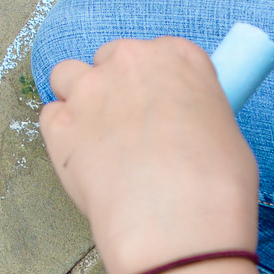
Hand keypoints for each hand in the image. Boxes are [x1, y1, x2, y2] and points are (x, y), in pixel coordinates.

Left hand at [42, 38, 259, 273]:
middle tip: (125, 128)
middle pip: (109, 58)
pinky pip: (49, 116)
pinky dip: (60, 134)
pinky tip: (81, 161)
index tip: (155, 105)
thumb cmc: (215, 184)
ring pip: (68, 76)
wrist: (177, 221)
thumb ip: (191, 113)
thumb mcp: (224, 132)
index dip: (153, 82)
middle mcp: (130, 61)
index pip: (157, 52)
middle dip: (113, 87)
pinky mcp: (59, 124)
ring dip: (78, 100)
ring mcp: (89, 90)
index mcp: (178, 56)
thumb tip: (179, 129)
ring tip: (94, 139)